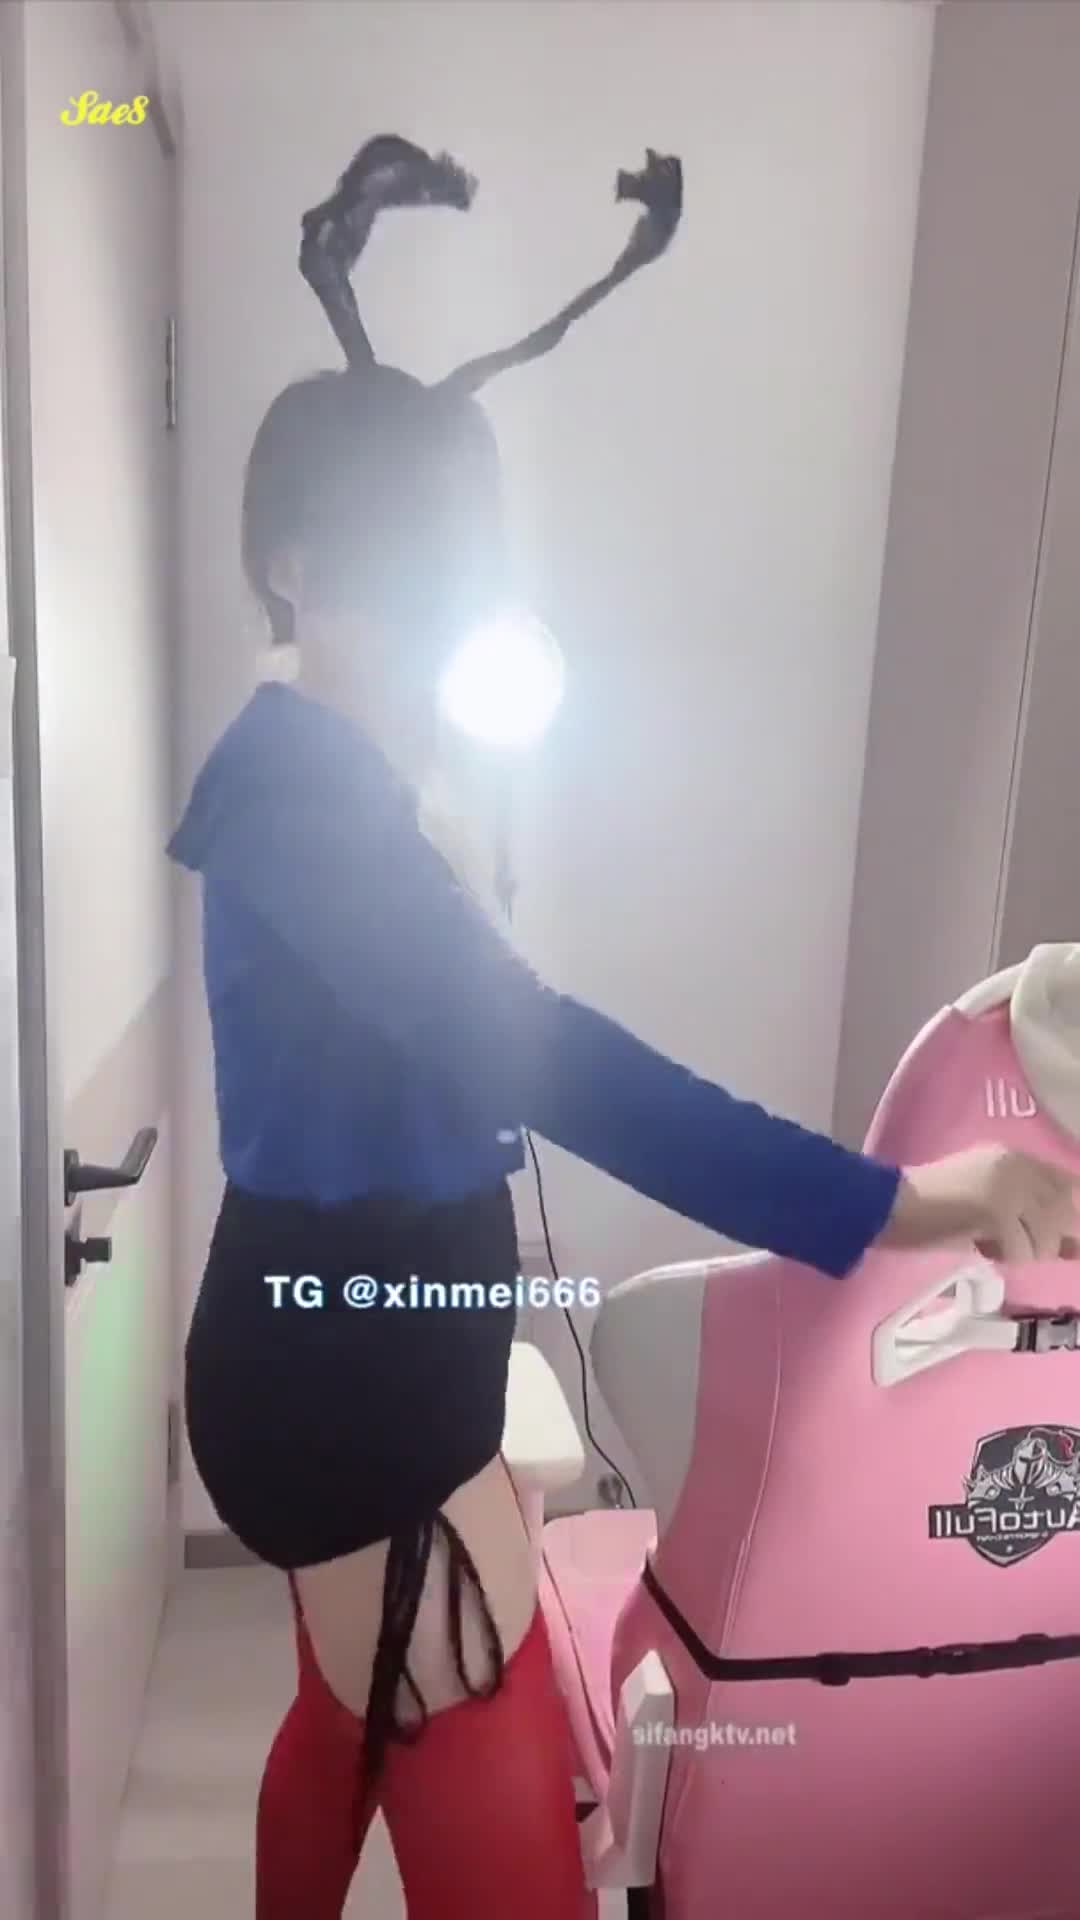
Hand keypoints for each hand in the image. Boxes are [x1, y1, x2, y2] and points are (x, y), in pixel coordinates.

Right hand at [878, 1146, 1079, 1262]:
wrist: (890, 1206)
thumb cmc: (931, 1208)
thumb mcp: (985, 1201)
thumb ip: (1026, 1212)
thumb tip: (1073, 1243)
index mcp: (1013, 1156)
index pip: (1066, 1184)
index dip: (1067, 1214)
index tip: (1064, 1240)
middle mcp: (1016, 1164)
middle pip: (1064, 1211)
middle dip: (1053, 1239)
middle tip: (1019, 1247)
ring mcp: (1009, 1186)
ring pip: (1047, 1237)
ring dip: (1024, 1252)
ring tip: (991, 1246)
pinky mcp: (996, 1210)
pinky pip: (1022, 1251)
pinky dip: (1004, 1258)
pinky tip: (979, 1248)